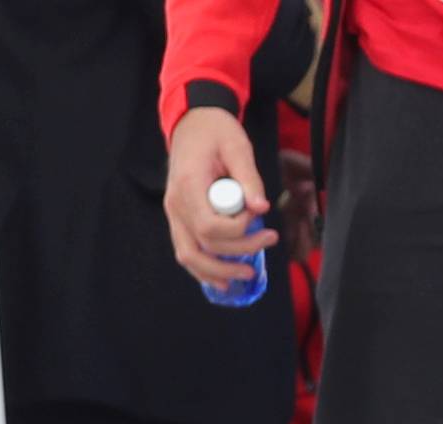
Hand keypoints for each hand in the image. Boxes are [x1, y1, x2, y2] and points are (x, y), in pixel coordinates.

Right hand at [164, 107, 277, 288]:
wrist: (193, 123)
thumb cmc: (216, 131)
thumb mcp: (237, 146)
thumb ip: (249, 177)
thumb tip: (262, 208)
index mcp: (188, 185)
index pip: (209, 226)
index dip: (238, 230)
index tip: (258, 215)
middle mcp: (175, 204)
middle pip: (204, 245)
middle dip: (239, 251)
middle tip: (268, 241)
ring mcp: (174, 213)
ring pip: (190, 256)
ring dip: (218, 272)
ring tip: (246, 274)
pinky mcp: (178, 219)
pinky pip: (186, 251)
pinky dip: (203, 269)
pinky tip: (223, 281)